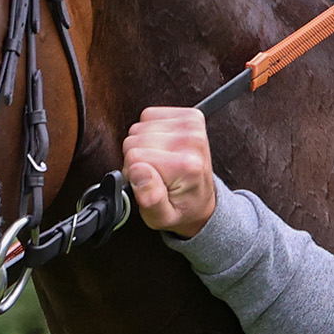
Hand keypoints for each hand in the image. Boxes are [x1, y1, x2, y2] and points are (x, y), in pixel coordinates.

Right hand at [123, 107, 218, 237]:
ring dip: (143, 145)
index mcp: (186, 166)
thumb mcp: (162, 218)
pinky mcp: (190, 116)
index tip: (146, 183)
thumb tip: (138, 172)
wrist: (202, 200)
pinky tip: (161, 147)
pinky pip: (149, 115)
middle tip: (152, 174)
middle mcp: (192, 141)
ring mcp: (192, 125)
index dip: (132, 173)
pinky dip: (150, 131)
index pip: (134, 157)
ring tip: (158, 162)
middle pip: (134, 140)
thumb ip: (149, 199)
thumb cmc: (181, 208)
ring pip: (139, 127)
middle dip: (136, 159)